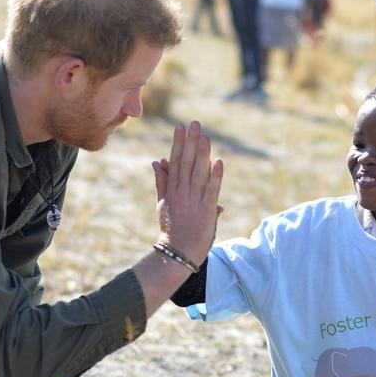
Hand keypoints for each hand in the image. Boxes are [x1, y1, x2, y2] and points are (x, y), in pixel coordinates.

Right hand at [152, 121, 222, 264]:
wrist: (177, 252)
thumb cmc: (171, 229)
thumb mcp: (162, 203)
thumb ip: (161, 182)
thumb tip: (157, 161)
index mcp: (172, 190)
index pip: (175, 161)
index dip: (178, 143)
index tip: (180, 127)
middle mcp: (182, 193)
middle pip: (186, 163)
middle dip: (190, 142)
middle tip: (194, 123)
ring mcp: (194, 201)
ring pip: (198, 173)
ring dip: (202, 154)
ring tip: (205, 136)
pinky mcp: (206, 210)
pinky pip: (211, 190)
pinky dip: (215, 176)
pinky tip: (218, 161)